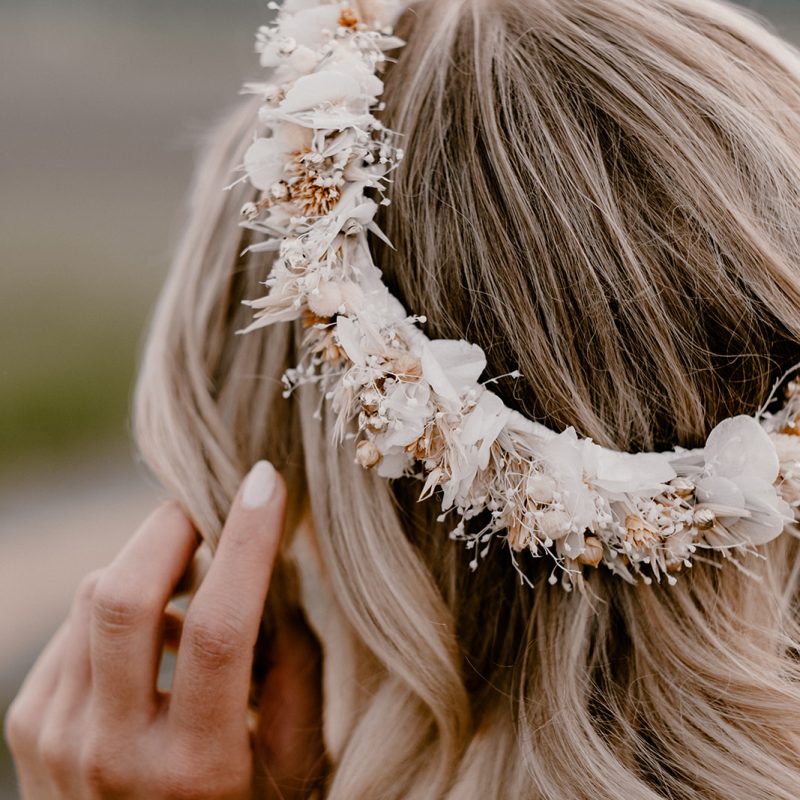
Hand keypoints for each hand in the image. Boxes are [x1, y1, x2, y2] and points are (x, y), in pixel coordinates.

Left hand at [4, 461, 325, 798]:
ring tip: (190, 574)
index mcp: (197, 769)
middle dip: (173, 526)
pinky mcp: (31, 722)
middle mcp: (113, 754)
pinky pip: (74, 623)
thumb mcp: (290, 759)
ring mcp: (57, 739)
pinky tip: (151, 630)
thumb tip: (274, 569)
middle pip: (124, 594)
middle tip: (210, 510)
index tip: (266, 483)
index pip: (220, 629)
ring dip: (148, 561)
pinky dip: (119, 602)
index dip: (246, 542)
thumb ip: (293, 665)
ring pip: (93, 596)